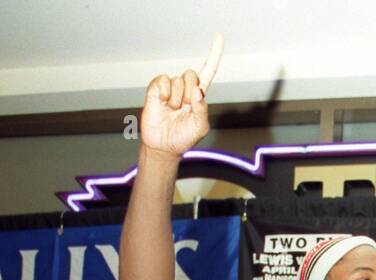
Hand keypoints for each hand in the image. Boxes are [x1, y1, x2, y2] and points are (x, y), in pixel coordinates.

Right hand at [140, 34, 222, 157]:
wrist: (163, 146)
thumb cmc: (183, 138)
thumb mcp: (199, 126)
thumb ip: (202, 108)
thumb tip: (198, 90)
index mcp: (199, 96)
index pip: (208, 71)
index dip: (214, 55)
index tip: (219, 37)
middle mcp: (185, 88)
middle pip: (192, 74)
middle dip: (189, 93)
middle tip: (183, 109)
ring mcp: (170, 87)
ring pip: (178, 80)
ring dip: (176, 99)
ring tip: (172, 111)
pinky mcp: (156, 88)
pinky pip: (163, 81)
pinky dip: (164, 94)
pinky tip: (162, 104)